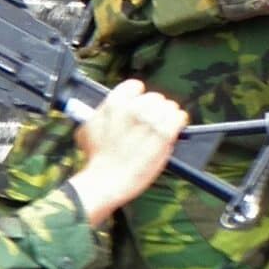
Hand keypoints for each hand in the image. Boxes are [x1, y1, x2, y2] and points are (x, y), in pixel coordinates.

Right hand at [70, 81, 188, 223]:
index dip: (137, 98)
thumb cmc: (95, 158)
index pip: (135, 86)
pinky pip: (179, 118)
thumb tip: (112, 106)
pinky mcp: (164, 134)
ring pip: (170, 106)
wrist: (105, 182)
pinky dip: (179, 123)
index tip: (138, 107)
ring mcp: (150, 121)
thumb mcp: (88, 128)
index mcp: (114, 103)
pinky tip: (175, 129)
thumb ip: (102, 113)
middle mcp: (133, 108)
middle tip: (151, 123)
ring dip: (168, 116)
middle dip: (154, 109)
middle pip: (155, 97)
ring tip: (163, 127)